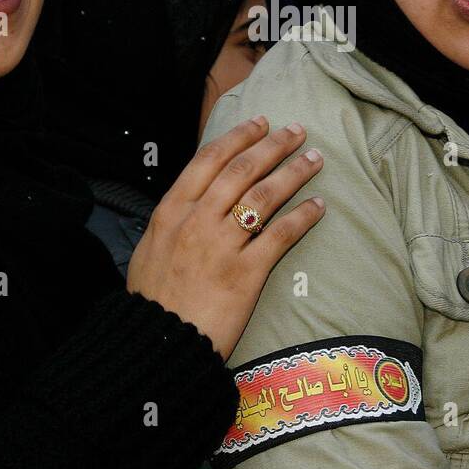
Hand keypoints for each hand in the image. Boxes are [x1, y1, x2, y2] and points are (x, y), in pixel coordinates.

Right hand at [126, 116, 325, 359]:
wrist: (158, 345)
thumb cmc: (152, 300)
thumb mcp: (149, 249)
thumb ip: (173, 222)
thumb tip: (193, 200)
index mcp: (172, 211)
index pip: (210, 160)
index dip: (239, 136)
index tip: (261, 123)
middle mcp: (197, 221)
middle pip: (243, 170)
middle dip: (274, 145)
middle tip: (297, 131)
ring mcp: (222, 246)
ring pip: (265, 195)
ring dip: (294, 172)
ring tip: (314, 160)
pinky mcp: (245, 273)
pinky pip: (281, 235)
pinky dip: (303, 216)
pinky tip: (318, 206)